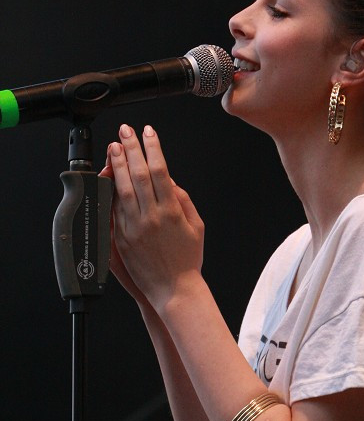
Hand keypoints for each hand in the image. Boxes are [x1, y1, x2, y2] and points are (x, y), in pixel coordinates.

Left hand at [109, 124, 204, 313]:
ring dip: (117, 164)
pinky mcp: (123, 238)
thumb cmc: (188, 260)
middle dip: (131, 148)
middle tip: (124, 131)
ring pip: (122, 188)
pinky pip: (115, 209)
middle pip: (138, 173)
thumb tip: (168, 179)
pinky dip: (112, 190)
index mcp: (172, 211)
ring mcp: (135, 227)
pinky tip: (110, 177)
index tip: (148, 132)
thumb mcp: (196, 226)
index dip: (153, 148)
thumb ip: (183, 199)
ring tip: (114, 147)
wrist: (174, 289)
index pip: (160, 170)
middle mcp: (152, 216)